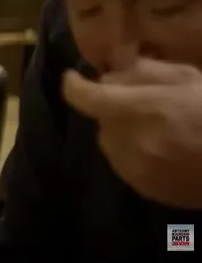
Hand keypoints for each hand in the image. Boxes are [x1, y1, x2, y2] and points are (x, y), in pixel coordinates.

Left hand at [63, 58, 201, 208]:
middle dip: (112, 108)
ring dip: (121, 132)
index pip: (88, 98)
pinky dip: (133, 155)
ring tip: (155, 128)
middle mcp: (135, 142)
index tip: (74, 78)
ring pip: (110, 145)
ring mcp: (140, 170)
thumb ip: (145, 72)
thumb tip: (112, 74)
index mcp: (145, 110)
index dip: (75, 85)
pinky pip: (125, 166)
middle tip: (138, 103)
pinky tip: (161, 149)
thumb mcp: (188, 78)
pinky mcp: (149, 190)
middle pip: (101, 121)